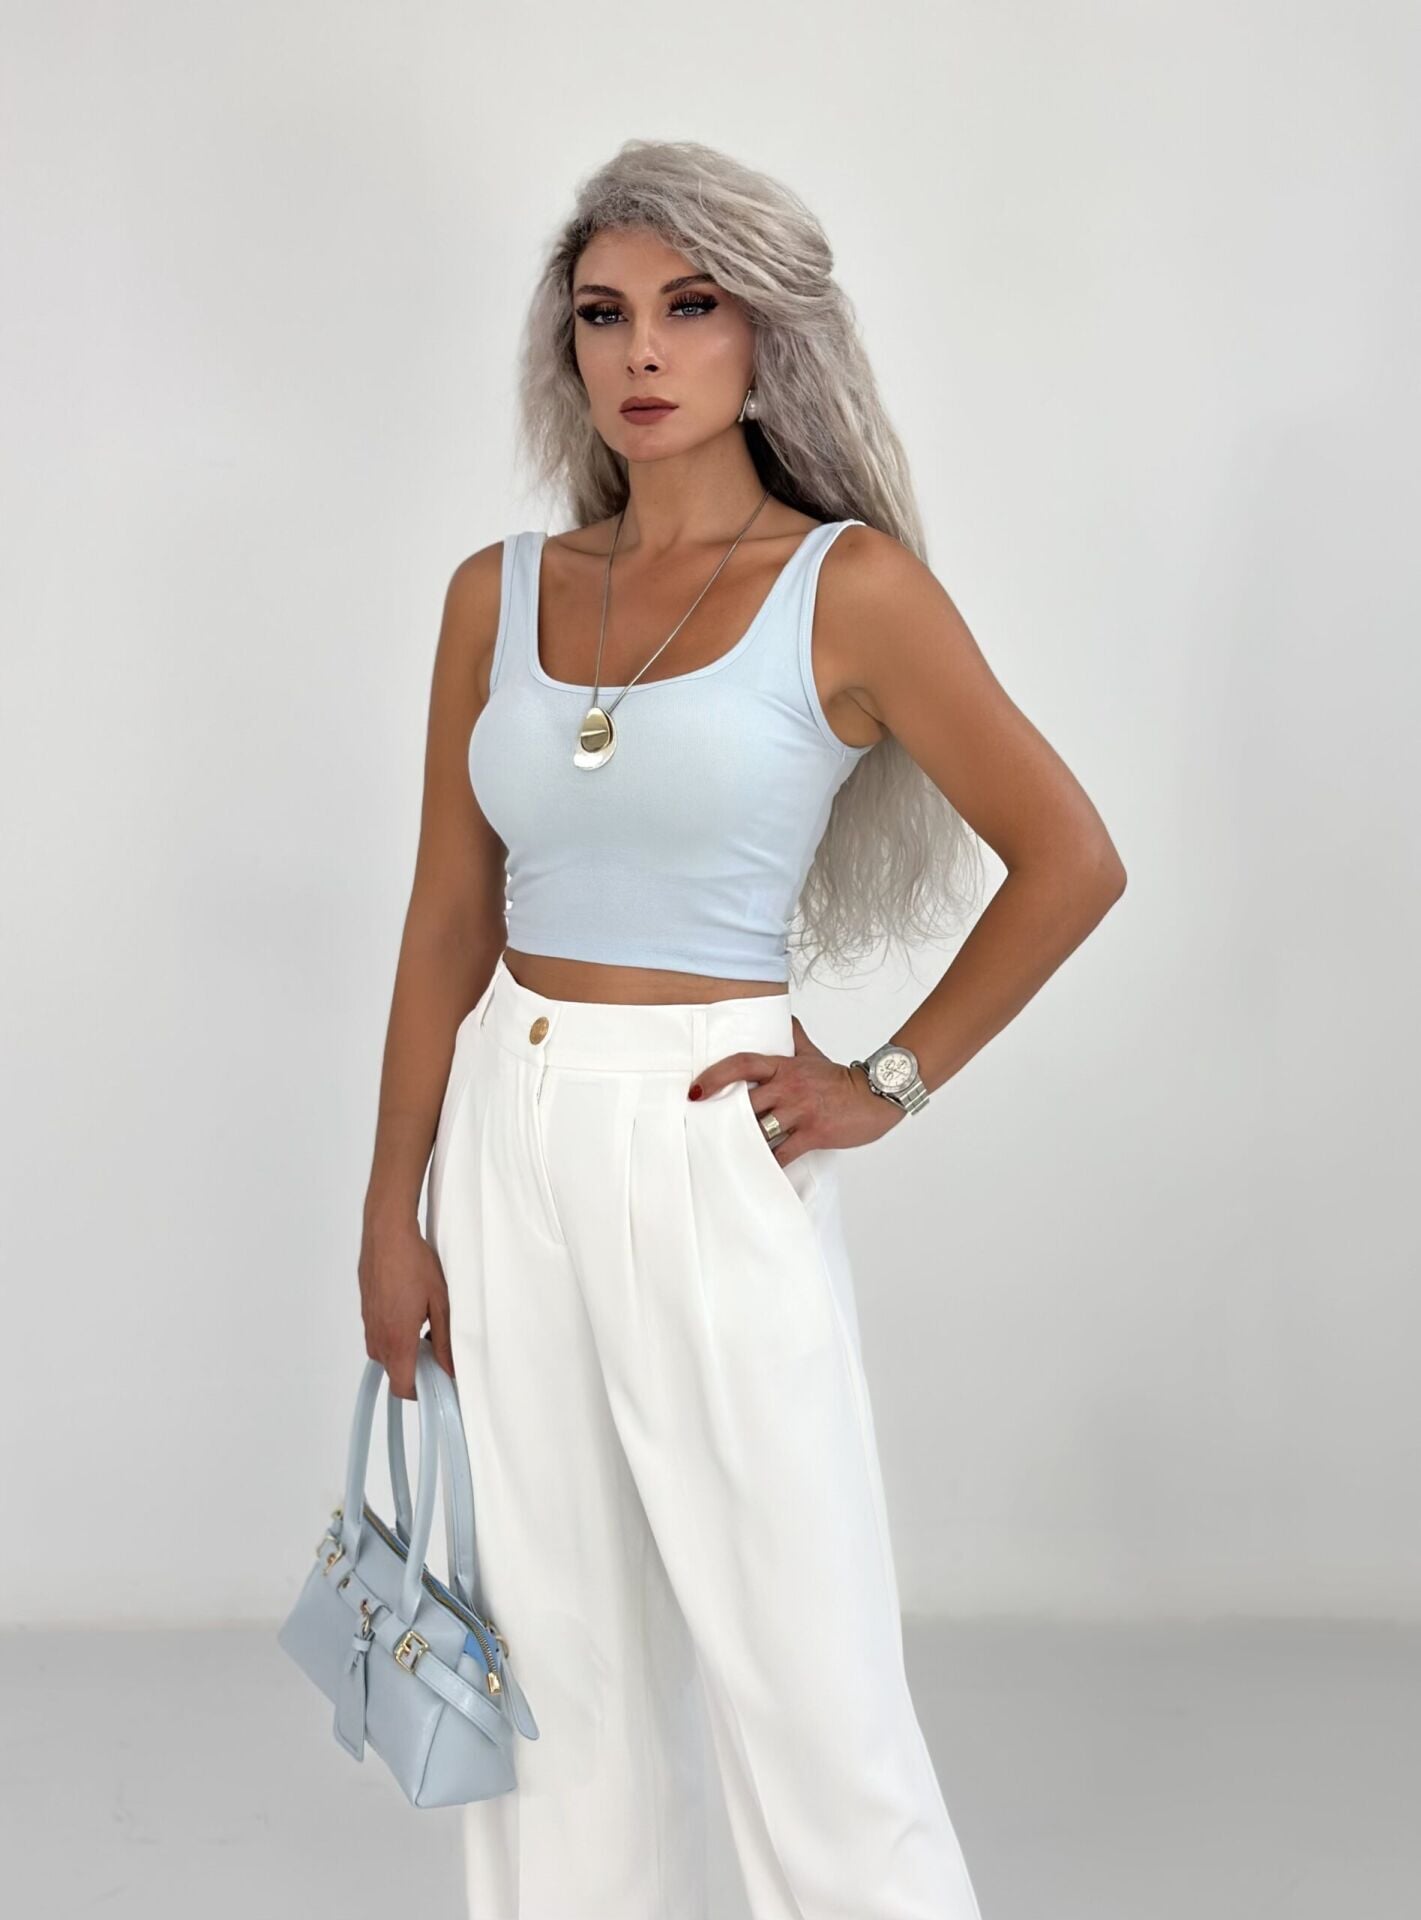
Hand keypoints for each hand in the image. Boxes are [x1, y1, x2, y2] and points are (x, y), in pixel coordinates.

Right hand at [357, 1210, 455, 1398]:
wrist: (387, 1234)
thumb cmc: (413, 1263)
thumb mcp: (440, 1302)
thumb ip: (444, 1340)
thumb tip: (449, 1367)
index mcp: (397, 1339)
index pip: (402, 1387)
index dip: (420, 1392)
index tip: (437, 1381)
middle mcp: (378, 1337)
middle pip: (395, 1373)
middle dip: (416, 1368)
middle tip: (437, 1349)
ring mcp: (368, 1325)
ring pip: (387, 1355)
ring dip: (405, 1351)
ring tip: (426, 1326)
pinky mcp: (366, 1313)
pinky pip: (379, 1337)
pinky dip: (395, 1335)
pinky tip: (411, 1312)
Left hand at [687, 1013, 903, 1168]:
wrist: (876, 1097)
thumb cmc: (840, 1080)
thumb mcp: (813, 1054)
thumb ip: (794, 1036)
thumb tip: (783, 1016)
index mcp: (784, 1066)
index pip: (742, 1064)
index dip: (715, 1076)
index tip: (695, 1091)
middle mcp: (788, 1086)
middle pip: (746, 1104)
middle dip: (725, 1119)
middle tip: (704, 1132)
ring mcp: (800, 1111)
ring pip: (761, 1130)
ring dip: (744, 1144)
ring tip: (727, 1154)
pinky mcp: (813, 1133)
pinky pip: (783, 1154)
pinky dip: (769, 1165)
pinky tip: (758, 1171)